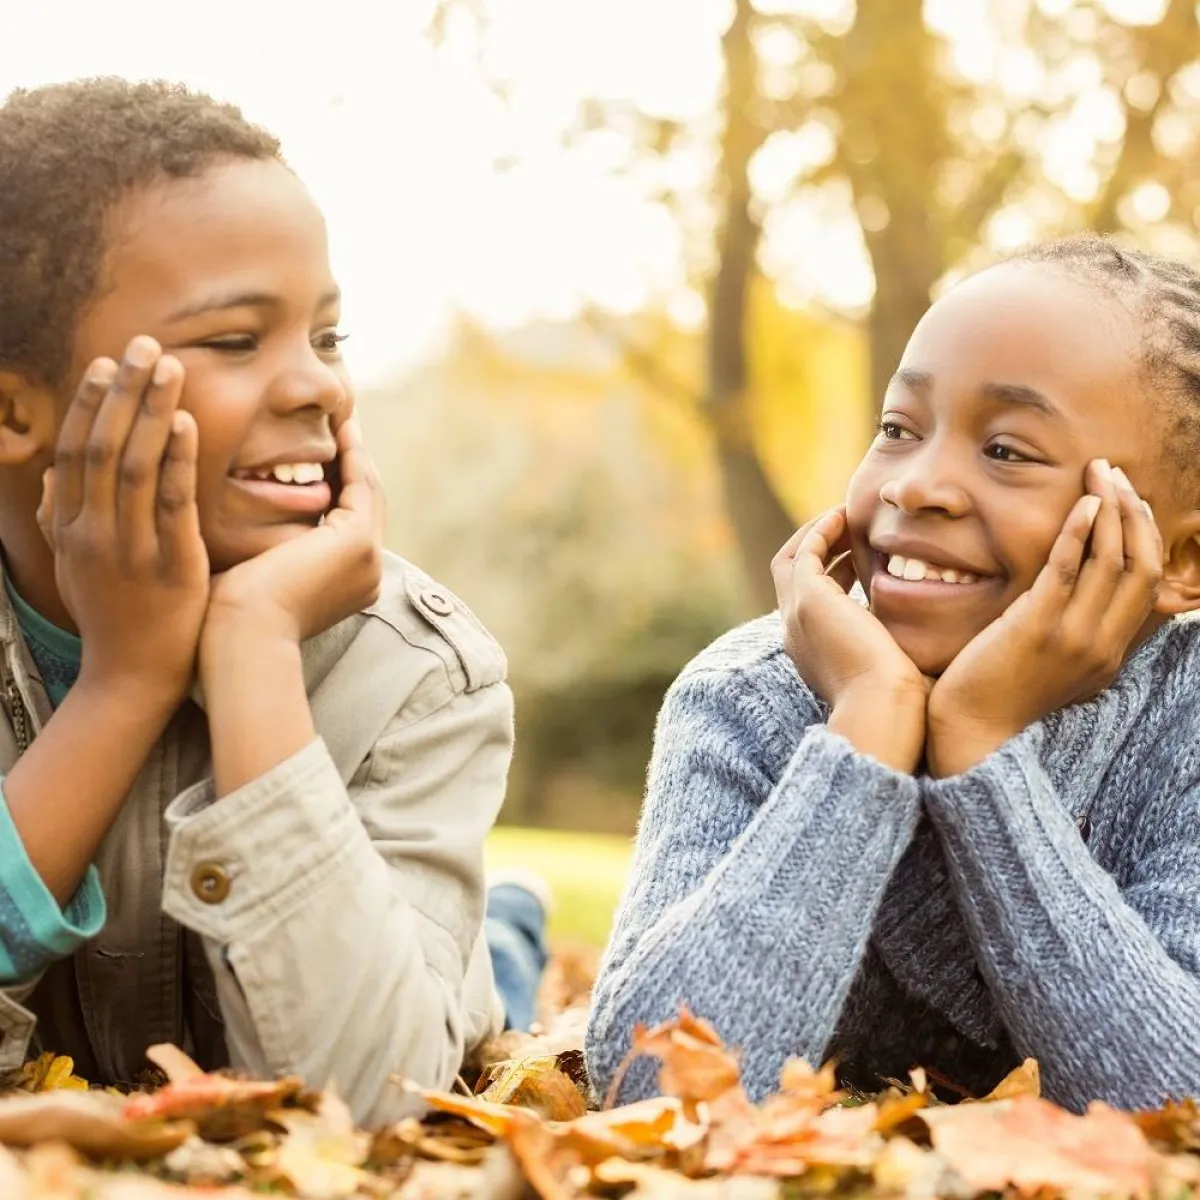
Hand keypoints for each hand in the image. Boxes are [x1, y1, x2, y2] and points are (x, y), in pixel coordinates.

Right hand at [38, 337, 208, 702]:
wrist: (131, 676)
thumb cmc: (108, 615)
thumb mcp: (70, 566)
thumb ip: (57, 520)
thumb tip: (51, 478)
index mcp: (68, 526)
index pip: (75, 451)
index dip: (89, 404)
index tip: (107, 364)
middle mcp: (91, 531)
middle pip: (102, 445)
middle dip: (123, 391)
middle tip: (145, 345)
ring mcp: (129, 547)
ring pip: (134, 465)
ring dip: (151, 410)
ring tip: (170, 367)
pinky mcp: (170, 564)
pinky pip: (170, 504)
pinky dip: (175, 460)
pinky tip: (186, 423)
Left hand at [203, 414, 384, 652]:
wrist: (240, 641)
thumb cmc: (229, 619)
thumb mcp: (252, 575)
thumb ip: (261, 548)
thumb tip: (234, 520)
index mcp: (347, 584)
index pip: (349, 523)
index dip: (340, 484)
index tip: (323, 452)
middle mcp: (367, 572)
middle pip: (367, 504)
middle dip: (355, 464)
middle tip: (343, 425)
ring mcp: (368, 558)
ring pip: (369, 491)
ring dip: (357, 453)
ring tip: (342, 420)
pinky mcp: (357, 541)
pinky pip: (360, 485)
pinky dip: (353, 456)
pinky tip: (340, 430)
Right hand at [772, 508, 929, 770]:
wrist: (882, 710)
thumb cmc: (901, 703)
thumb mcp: (895, 669)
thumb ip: (899, 647)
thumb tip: (934, 642)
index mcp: (814, 653)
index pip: (811, 604)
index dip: (831, 575)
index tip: (858, 559)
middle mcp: (797, 633)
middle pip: (791, 578)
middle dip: (816, 549)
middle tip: (845, 527)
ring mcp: (797, 616)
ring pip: (792, 560)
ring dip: (816, 533)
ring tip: (845, 515)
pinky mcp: (808, 599)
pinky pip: (806, 552)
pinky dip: (821, 531)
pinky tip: (846, 516)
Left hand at [926, 460, 1162, 776]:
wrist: (970, 732)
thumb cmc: (998, 693)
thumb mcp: (1050, 664)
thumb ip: (1070, 629)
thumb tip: (1073, 592)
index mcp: (1109, 653)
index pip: (1148, 583)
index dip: (1144, 535)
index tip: (1129, 501)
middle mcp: (1102, 644)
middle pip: (1142, 564)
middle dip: (1134, 511)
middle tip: (1115, 474)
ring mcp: (1074, 636)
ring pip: (1114, 560)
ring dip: (1111, 508)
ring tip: (1100, 472)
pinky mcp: (1037, 627)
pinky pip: (1070, 568)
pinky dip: (1081, 530)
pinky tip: (1081, 502)